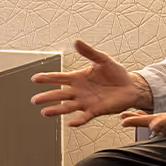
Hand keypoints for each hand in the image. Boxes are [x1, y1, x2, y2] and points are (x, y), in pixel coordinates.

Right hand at [31, 40, 151, 126]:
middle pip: (59, 94)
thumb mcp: (102, 59)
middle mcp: (79, 91)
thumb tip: (76, 41)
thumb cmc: (116, 73)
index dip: (47, 78)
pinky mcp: (95, 110)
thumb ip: (89, 52)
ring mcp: (86, 102)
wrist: (130, 86)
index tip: (35, 78)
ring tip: (45, 112)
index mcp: (78, 78)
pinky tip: (71, 123)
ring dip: (56, 110)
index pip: (59, 78)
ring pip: (67, 107)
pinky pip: (84, 117)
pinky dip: (78, 120)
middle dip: (47, 97)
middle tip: (35, 100)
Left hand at [122, 65, 165, 133]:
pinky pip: (161, 123)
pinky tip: (137, 115)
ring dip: (141, 122)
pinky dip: (148, 120)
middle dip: (141, 122)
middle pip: (160, 123)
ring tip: (124, 119)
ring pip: (158, 124)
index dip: (164, 122)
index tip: (153, 125)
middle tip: (124, 121)